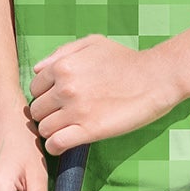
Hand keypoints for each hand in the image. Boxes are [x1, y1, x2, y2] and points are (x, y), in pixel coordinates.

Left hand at [28, 35, 180, 152]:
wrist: (155, 78)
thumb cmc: (124, 59)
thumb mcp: (91, 43)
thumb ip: (61, 52)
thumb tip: (37, 69)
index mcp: (62, 66)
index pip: (34, 88)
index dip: (44, 96)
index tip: (55, 102)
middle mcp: (64, 88)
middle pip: (37, 110)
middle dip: (46, 114)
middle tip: (61, 117)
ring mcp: (76, 110)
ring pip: (44, 129)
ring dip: (51, 131)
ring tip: (64, 130)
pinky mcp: (90, 130)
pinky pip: (57, 144)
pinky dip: (55, 147)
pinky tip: (63, 144)